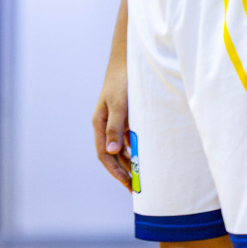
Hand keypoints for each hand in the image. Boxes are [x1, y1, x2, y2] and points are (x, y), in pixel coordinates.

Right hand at [92, 55, 132, 189]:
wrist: (129, 59)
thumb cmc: (123, 79)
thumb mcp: (119, 103)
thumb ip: (115, 126)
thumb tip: (112, 151)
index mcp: (100, 124)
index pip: (104, 154)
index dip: (115, 170)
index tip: (127, 183)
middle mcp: (106, 124)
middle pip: (113, 154)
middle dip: (124, 171)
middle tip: (136, 187)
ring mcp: (117, 121)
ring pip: (122, 147)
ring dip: (131, 162)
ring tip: (142, 177)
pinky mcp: (127, 116)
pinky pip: (131, 137)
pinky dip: (137, 148)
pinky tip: (147, 156)